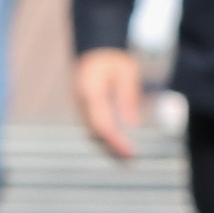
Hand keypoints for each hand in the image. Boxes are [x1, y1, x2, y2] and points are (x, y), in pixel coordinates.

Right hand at [73, 47, 152, 161]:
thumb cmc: (113, 59)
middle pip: (94, 133)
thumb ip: (129, 96)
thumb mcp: (127, 72)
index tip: (130, 152)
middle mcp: (81, 102)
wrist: (95, 51)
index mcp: (90, 91)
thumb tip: (132, 125)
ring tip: (127, 161)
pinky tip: (119, 150)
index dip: (115, 140)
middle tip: (131, 161)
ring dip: (108, 149)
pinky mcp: (85, 111)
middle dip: (112, 149)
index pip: (101, 123)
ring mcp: (81, 107)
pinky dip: (105, 141)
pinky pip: (93, 129)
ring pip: (92, 134)